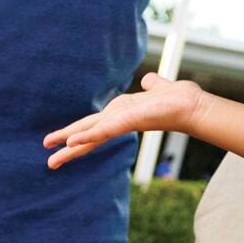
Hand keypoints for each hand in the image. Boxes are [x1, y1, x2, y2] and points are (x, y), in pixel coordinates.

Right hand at [43, 73, 206, 169]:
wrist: (193, 105)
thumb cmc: (179, 99)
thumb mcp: (159, 88)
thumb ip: (152, 85)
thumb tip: (148, 80)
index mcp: (122, 113)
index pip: (94, 126)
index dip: (78, 133)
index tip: (62, 142)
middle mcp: (119, 120)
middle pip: (88, 135)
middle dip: (68, 148)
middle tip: (50, 163)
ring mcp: (121, 122)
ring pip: (90, 136)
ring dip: (71, 148)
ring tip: (52, 160)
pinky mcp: (127, 122)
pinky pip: (103, 130)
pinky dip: (87, 137)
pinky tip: (71, 144)